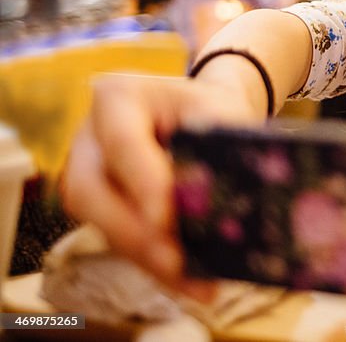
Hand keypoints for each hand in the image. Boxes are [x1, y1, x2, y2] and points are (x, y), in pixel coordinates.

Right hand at [61, 72, 263, 289]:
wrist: (205, 110)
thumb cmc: (214, 108)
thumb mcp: (222, 112)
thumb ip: (216, 149)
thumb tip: (219, 205)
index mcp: (118, 97)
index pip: (122, 143)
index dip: (141, 184)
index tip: (165, 221)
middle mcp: (90, 136)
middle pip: (90, 190)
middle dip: (132, 233)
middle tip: (176, 263)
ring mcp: (88, 172)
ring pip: (100, 223)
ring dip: (146, 258)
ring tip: (195, 284)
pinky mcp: (101, 206)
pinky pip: (118, 238)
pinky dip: (154, 264)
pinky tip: (190, 283)